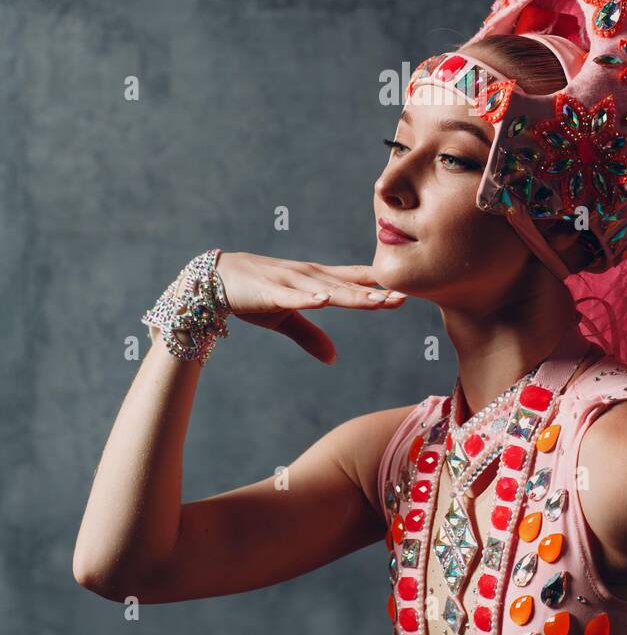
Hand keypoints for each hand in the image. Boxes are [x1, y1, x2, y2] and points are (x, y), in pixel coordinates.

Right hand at [215, 251, 404, 363]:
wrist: (214, 279)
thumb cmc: (253, 295)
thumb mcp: (285, 318)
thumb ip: (311, 336)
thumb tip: (334, 357)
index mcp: (314, 281)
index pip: (352, 282)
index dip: (376, 287)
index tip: (404, 292)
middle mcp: (307, 277)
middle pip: (347, 287)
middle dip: (375, 294)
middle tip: (403, 297)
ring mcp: (289, 282)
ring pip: (327, 290)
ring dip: (352, 295)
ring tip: (377, 301)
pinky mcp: (269, 291)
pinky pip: (292, 296)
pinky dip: (309, 297)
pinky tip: (325, 299)